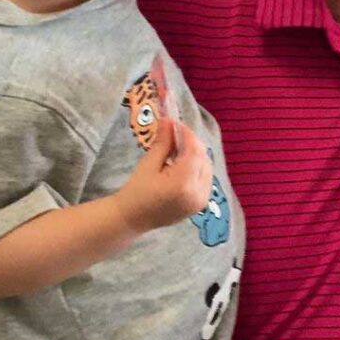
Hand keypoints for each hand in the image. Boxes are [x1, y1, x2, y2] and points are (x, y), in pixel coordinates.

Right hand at [116, 119, 212, 234]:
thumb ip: (163, 143)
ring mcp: (202, 200)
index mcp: (183, 183)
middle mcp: (198, 192)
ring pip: (207, 167)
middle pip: (203, 158)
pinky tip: (183, 163)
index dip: (187, 134)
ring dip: (196, 154)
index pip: (194, 151)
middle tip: (175, 133)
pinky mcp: (201, 203)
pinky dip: (197, 167)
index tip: (175, 122)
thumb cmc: (136, 192)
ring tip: (178, 148)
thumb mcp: (148, 165)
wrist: (132, 219)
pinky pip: (205, 178)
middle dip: (192, 143)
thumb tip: (169, 121)